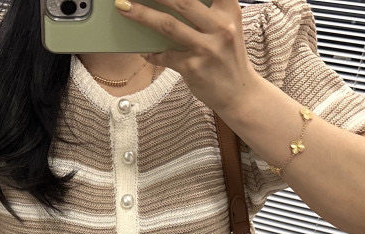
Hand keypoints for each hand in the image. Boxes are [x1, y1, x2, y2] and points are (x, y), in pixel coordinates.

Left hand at [114, 0, 257, 113]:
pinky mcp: (193, 68)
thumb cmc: (228, 57)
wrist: (240, 94)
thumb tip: (171, 4)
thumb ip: (207, 11)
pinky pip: (165, 56)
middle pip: (182, 1)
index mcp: (228, 9)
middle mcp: (220, 26)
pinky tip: (145, 52)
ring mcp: (206, 48)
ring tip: (124, 6)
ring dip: (142, 14)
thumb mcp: (227, 26)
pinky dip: (152, 53)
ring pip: (168, 25)